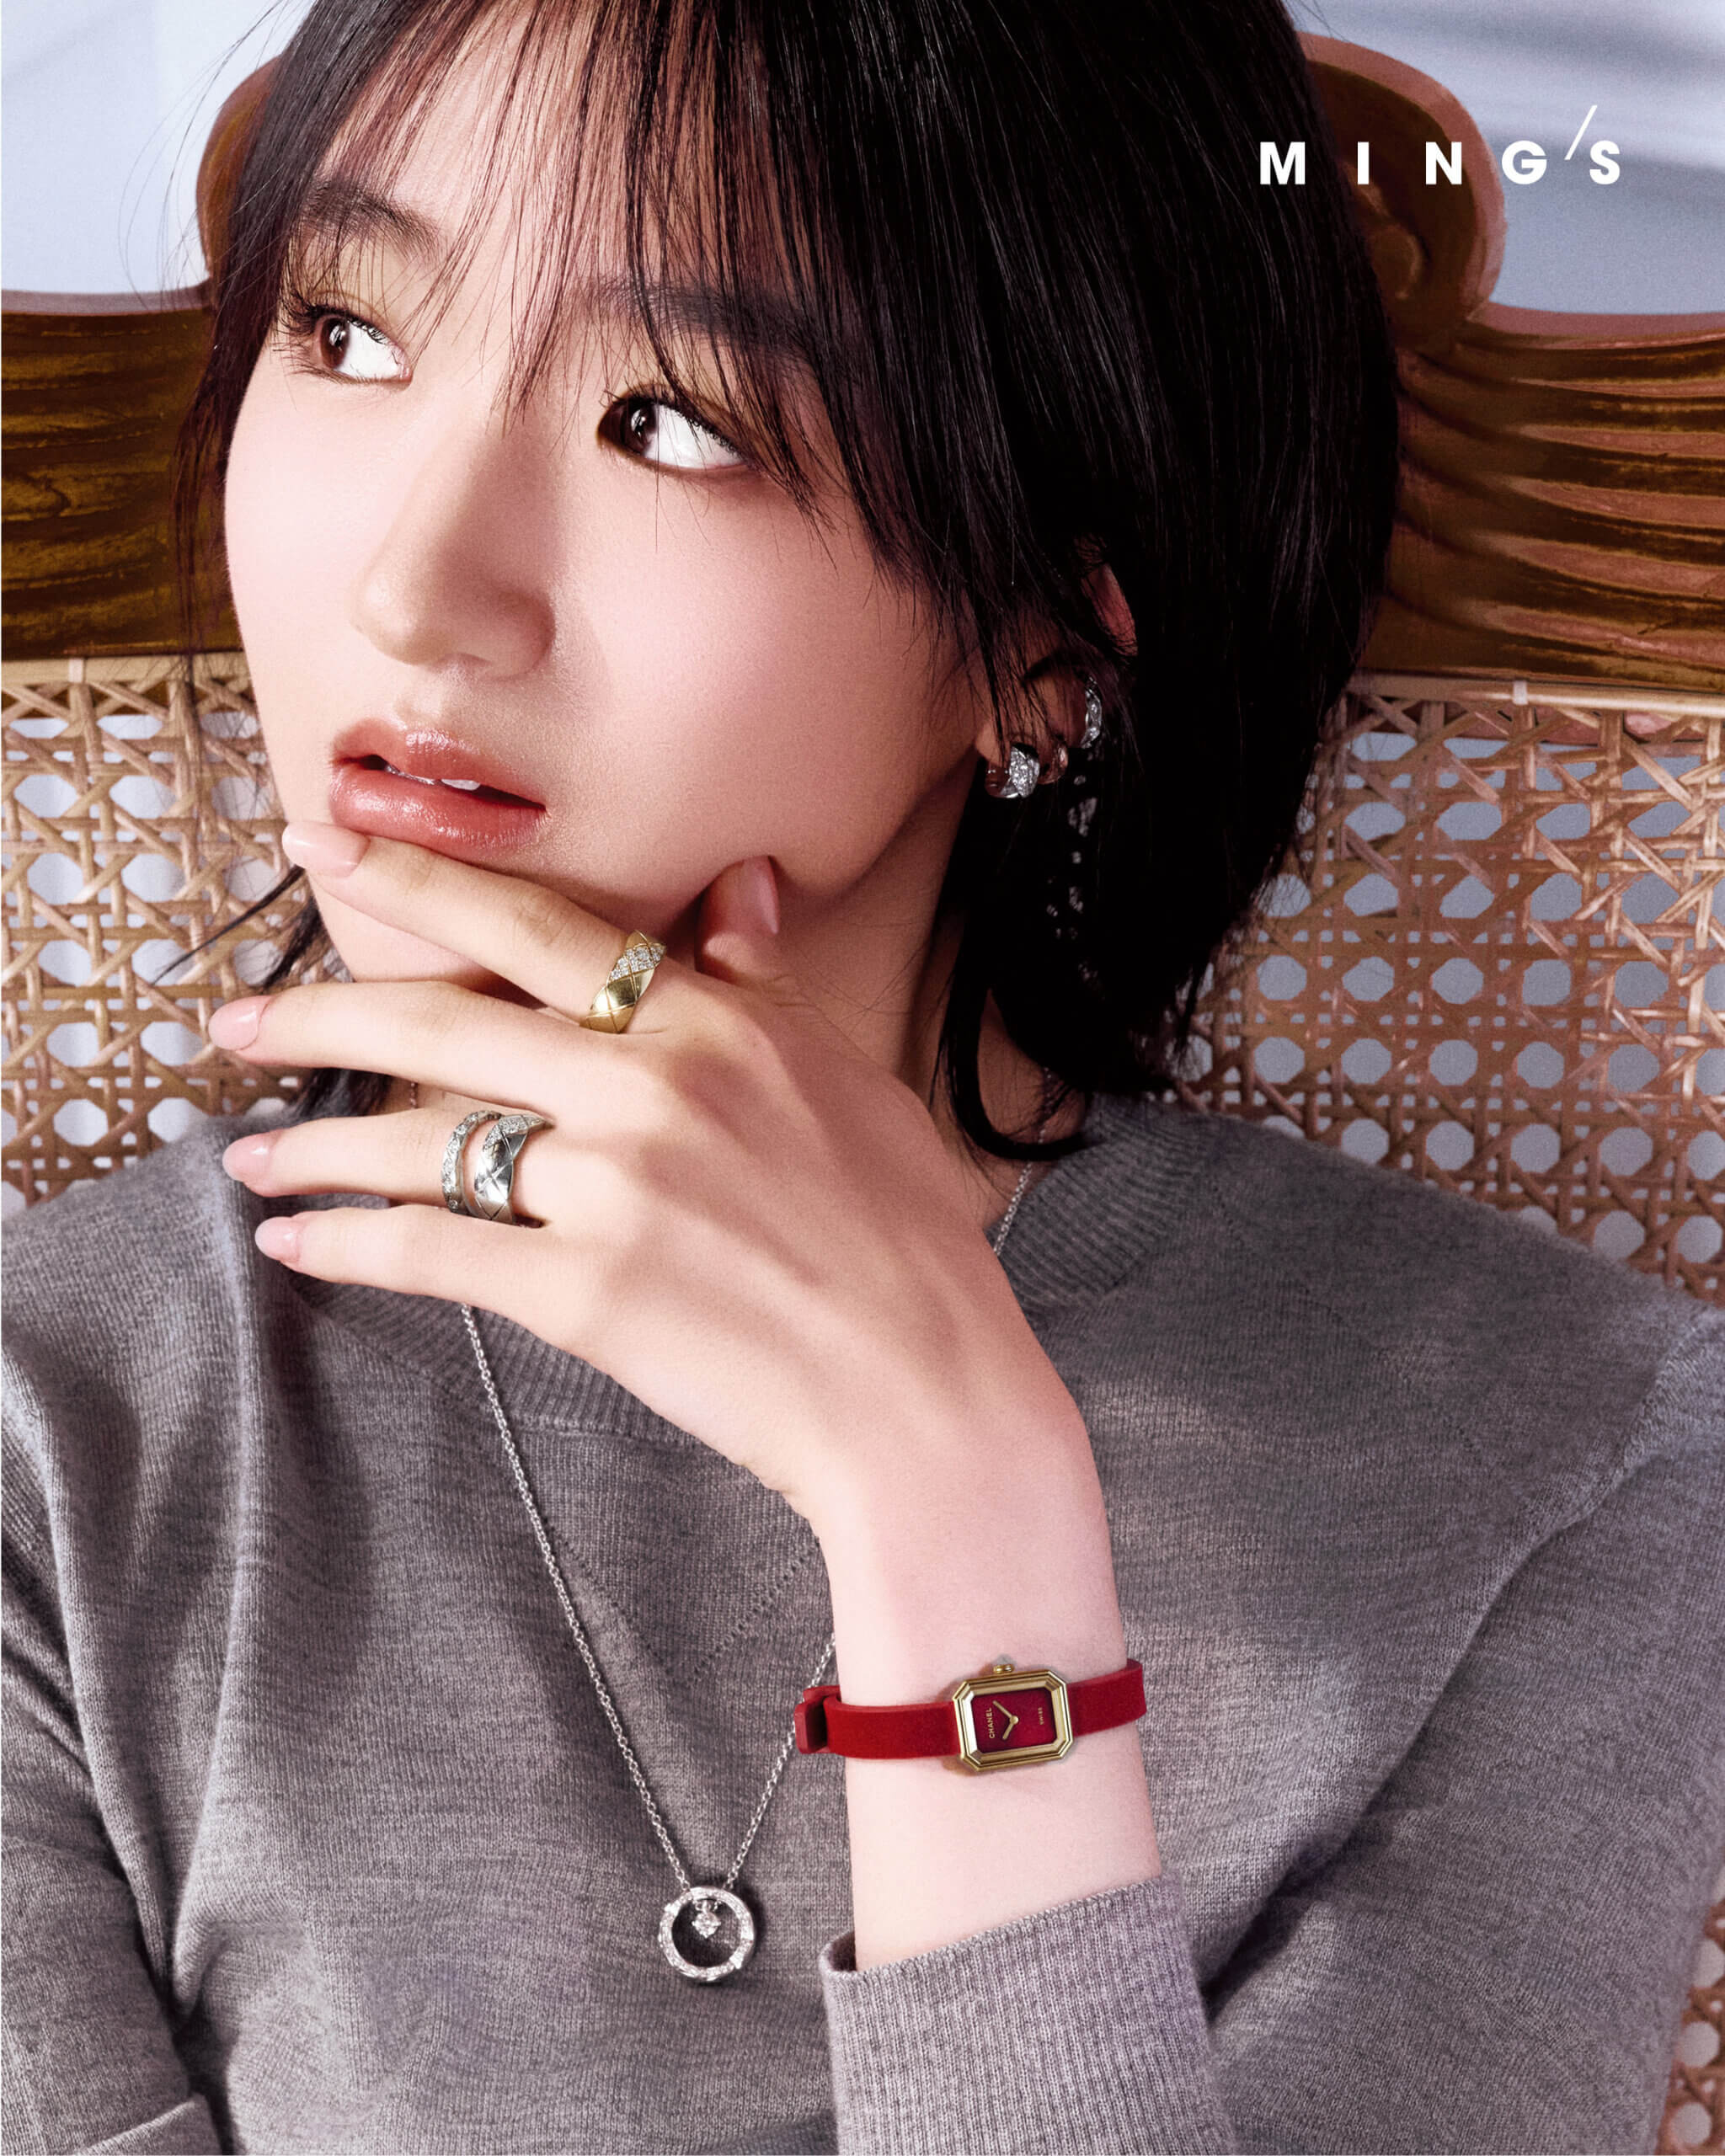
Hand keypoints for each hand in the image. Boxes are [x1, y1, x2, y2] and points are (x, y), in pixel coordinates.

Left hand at [214, 823, 1091, 1543]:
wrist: (927, 1392)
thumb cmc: (904, 1242)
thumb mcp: (850, 1084)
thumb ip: (768, 987)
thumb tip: (740, 886)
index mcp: (718, 1024)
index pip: (545, 926)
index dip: (423, 879)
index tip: (329, 845)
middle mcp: (655, 1086)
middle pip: (449, 1020)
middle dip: (321, 1012)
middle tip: (231, 1018)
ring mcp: (617, 1189)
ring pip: (425, 1140)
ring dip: (318, 1142)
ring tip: (247, 1150)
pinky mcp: (587, 1293)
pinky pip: (435, 1252)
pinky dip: (351, 1244)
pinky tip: (294, 1241)